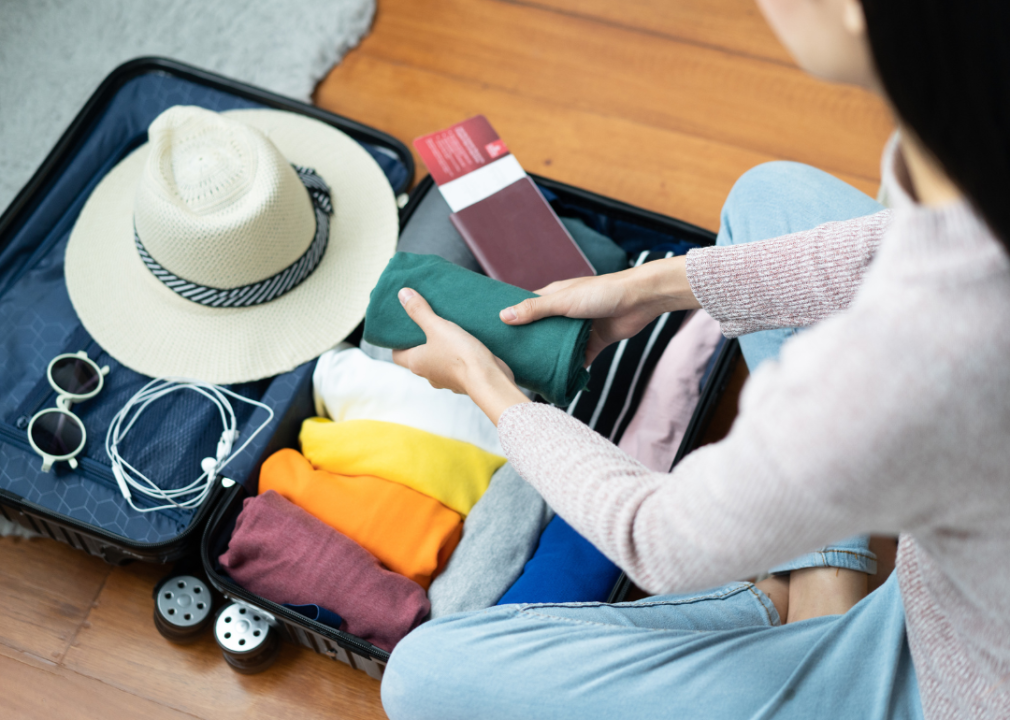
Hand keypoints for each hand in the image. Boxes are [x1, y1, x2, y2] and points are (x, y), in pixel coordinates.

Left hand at [392, 288, 529, 423]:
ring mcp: (446, 380)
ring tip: (447, 331)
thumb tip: (402, 294)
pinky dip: (457, 357)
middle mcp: (428, 374)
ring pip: (438, 362)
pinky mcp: (463, 380)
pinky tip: (465, 344)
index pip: (397, 355)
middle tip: (427, 323)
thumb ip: (420, 311)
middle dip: (422, 342)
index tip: (405, 328)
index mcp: (416, 363)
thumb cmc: (460, 355)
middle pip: (418, 357)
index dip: (398, 342)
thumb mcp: (438, 327)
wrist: (488, 379)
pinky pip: (455, 367)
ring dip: (441, 349)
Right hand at [498, 257, 699, 364]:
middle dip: (529, 345)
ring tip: (529, 374)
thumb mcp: (562, 301)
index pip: (527, 308)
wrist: (639, 300)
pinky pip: (578, 360)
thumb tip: (504, 316)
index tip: (496, 334)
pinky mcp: (594, 343)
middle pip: (541, 331)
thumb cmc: (600, 293)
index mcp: (554, 297)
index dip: (513, 319)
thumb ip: (535, 310)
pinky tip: (558, 382)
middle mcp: (564, 313)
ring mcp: (579, 330)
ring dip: (549, 359)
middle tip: (509, 361)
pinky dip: (570, 370)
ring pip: (558, 348)